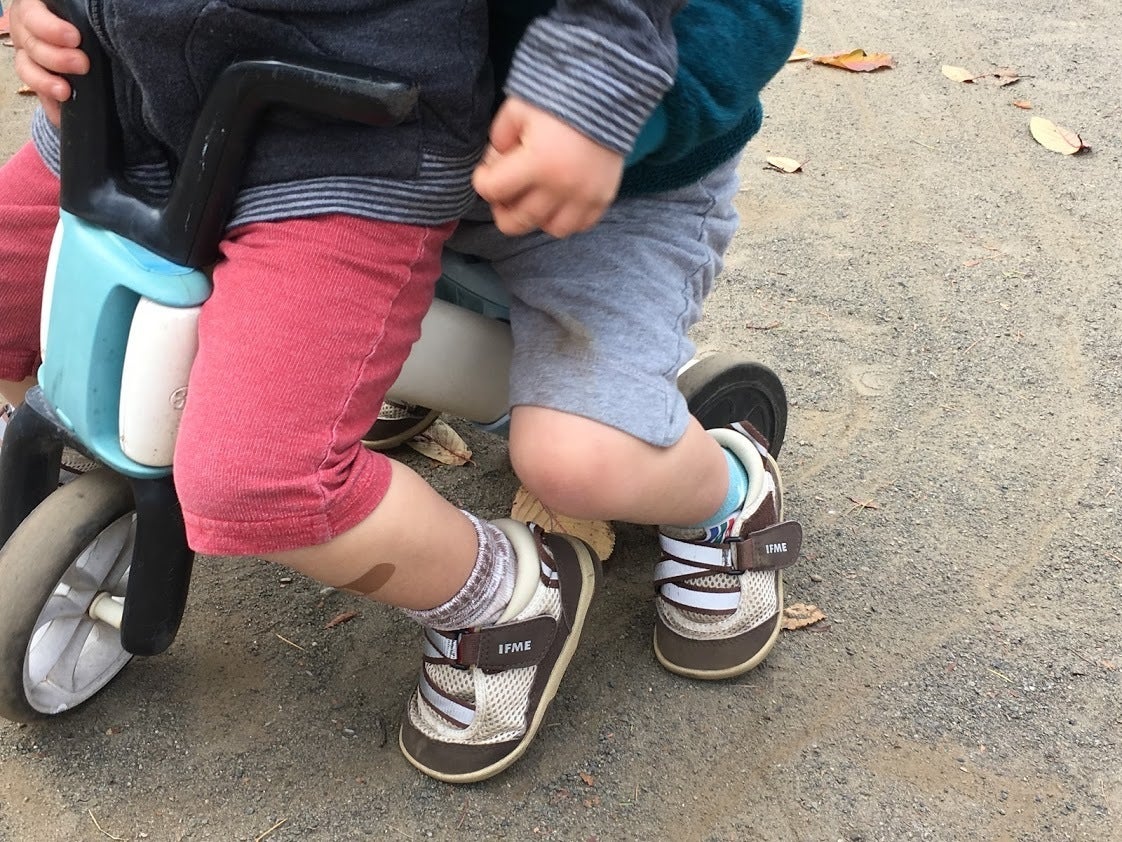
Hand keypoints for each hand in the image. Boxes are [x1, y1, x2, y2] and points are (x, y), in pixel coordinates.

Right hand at [10, 0, 88, 125]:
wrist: (93, 45)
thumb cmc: (87, 24)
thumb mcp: (79, 13)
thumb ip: (78, 15)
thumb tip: (89, 20)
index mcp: (35, 9)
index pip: (32, 16)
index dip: (50, 28)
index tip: (74, 38)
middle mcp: (27, 32)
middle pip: (31, 45)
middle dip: (56, 58)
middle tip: (82, 64)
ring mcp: (30, 57)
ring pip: (26, 69)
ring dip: (45, 82)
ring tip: (64, 91)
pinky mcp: (39, 82)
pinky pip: (39, 96)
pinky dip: (50, 107)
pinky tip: (61, 116)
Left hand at [472, 97, 623, 238]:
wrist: (608, 95)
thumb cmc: (559, 98)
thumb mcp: (518, 109)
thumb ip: (499, 137)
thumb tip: (495, 164)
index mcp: (536, 163)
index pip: (492, 190)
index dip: (482, 181)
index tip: (486, 172)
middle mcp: (559, 188)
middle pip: (516, 222)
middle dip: (502, 209)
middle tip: (503, 194)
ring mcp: (583, 197)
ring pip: (548, 228)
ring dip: (536, 217)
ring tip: (533, 199)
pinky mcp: (602, 198)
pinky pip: (579, 226)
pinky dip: (565, 218)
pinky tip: (558, 202)